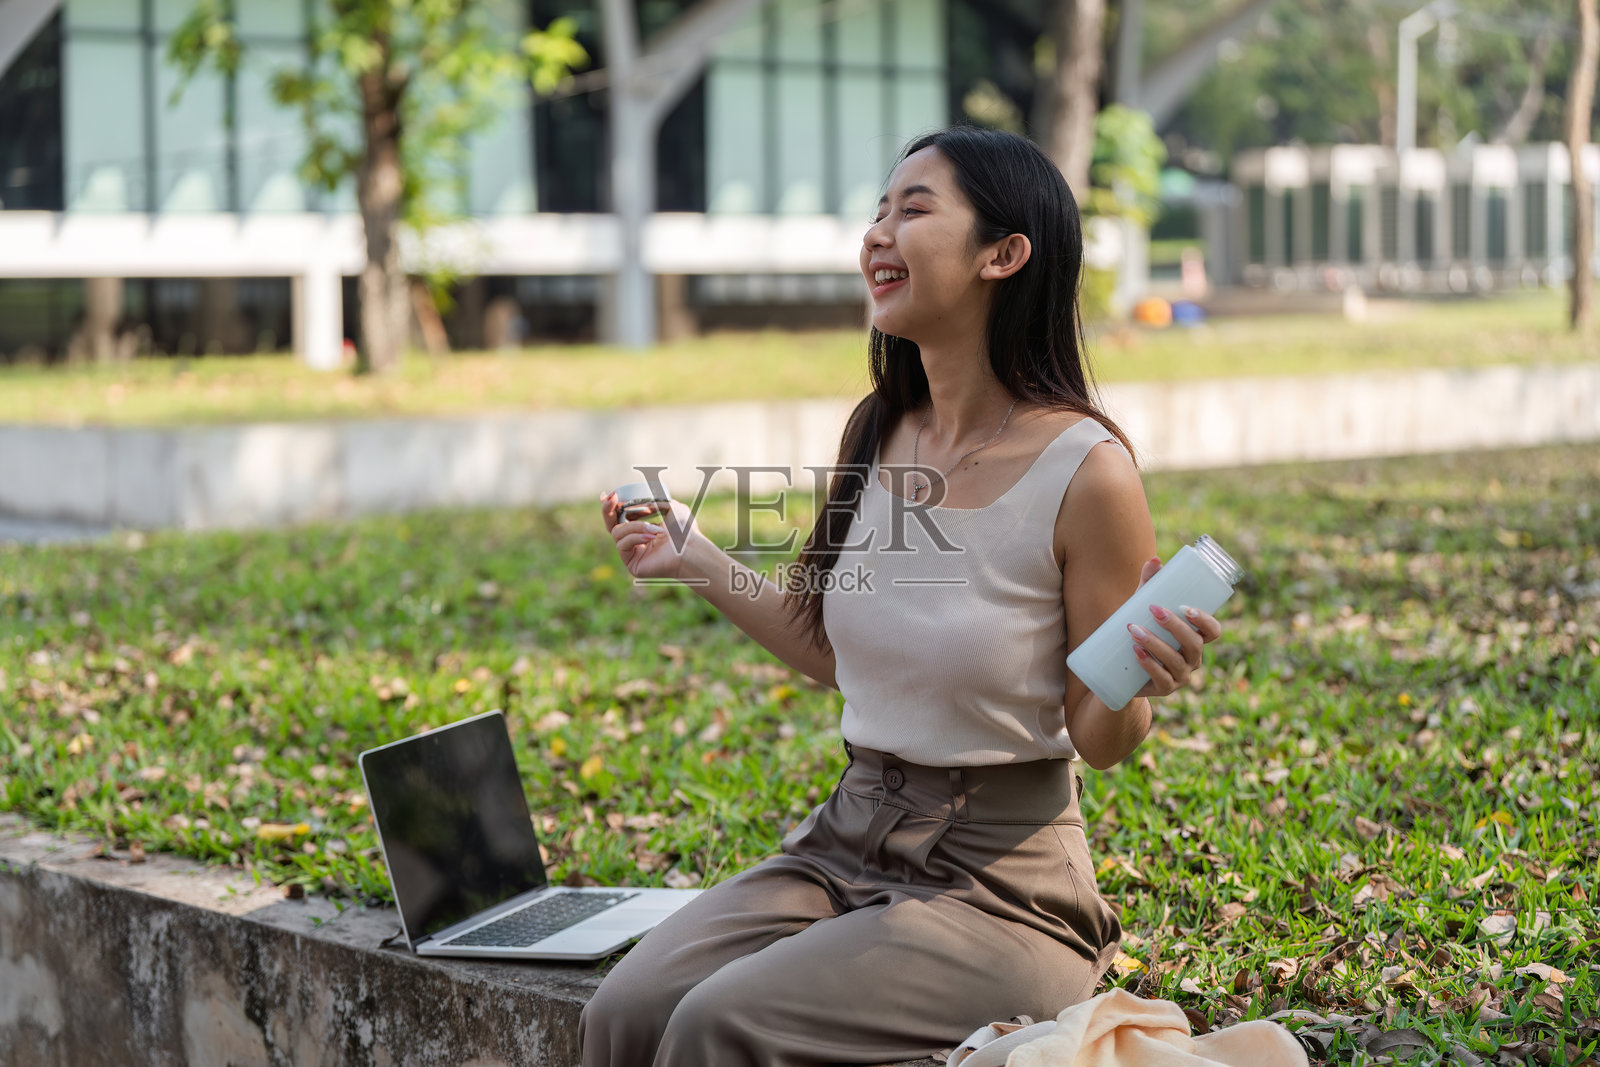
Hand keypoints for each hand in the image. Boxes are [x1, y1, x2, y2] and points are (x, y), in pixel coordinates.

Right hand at [599, 490, 699, 580]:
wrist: (691, 549)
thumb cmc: (685, 530)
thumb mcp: (670, 507)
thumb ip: (652, 502)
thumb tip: (635, 505)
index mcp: (645, 530)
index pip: (622, 518)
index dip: (613, 507)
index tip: (610, 494)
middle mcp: (637, 542)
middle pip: (611, 526)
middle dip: (607, 511)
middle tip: (610, 498)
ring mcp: (633, 554)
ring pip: (617, 533)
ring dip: (634, 526)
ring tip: (654, 529)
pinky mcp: (632, 564)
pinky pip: (622, 545)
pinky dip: (635, 537)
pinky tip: (651, 537)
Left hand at [1125, 556, 1223, 698]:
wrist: (1121, 671)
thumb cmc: (1141, 632)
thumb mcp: (1143, 608)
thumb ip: (1149, 585)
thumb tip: (1154, 560)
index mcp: (1195, 639)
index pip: (1212, 631)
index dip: (1205, 621)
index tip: (1186, 608)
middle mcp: (1193, 659)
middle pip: (1194, 644)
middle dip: (1175, 627)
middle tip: (1154, 610)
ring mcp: (1180, 676)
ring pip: (1176, 661)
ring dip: (1156, 644)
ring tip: (1134, 630)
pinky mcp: (1164, 689)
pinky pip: (1161, 679)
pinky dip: (1149, 664)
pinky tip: (1137, 653)